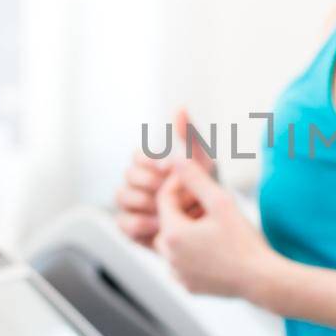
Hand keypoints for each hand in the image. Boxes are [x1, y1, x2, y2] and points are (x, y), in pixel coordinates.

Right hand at [115, 108, 215, 245]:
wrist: (213, 227)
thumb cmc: (207, 190)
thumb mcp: (202, 162)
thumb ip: (190, 136)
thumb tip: (180, 106)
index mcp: (150, 165)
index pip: (137, 157)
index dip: (150, 162)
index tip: (168, 168)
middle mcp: (137, 184)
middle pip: (128, 176)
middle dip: (149, 182)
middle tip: (170, 190)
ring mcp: (132, 206)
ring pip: (122, 197)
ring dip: (144, 201)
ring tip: (167, 208)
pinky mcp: (132, 229)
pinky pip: (123, 223)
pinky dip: (140, 223)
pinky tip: (160, 225)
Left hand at [154, 159, 275, 298]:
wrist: (261, 280)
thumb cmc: (243, 242)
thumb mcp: (221, 203)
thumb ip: (196, 179)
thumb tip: (177, 158)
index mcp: (172, 234)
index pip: (164, 199)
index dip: (179, 185)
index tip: (197, 181)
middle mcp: (169, 257)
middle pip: (166, 222)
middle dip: (182, 210)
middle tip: (207, 204)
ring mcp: (178, 274)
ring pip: (173, 245)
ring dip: (186, 233)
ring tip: (212, 226)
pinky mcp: (188, 286)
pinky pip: (182, 265)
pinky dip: (191, 255)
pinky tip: (213, 249)